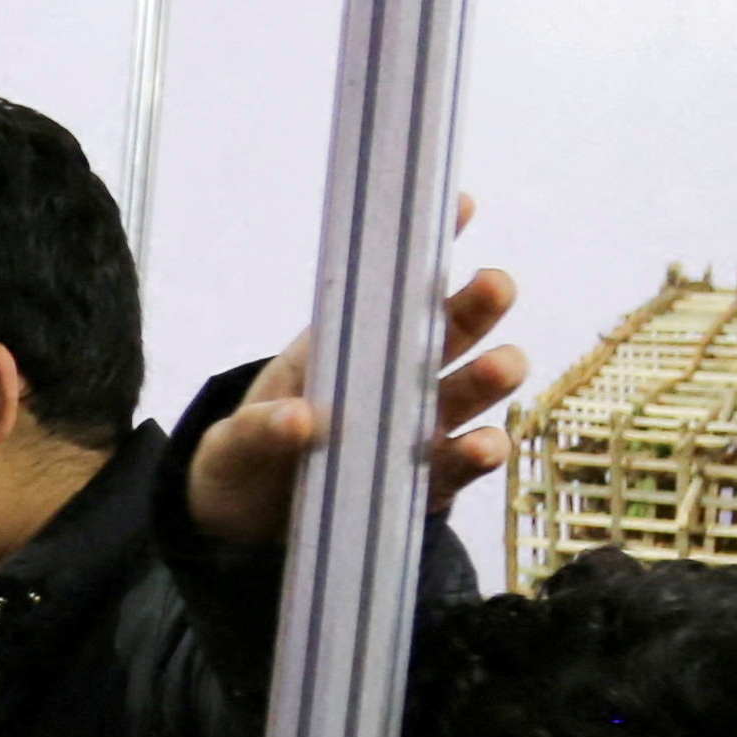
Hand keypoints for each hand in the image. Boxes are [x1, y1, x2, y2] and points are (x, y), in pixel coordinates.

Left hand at [187, 245, 523, 547]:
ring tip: (502, 365)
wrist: (240, 531)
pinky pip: (457, 466)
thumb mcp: (233, 441)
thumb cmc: (244, 460)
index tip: (460, 205)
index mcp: (346, 348)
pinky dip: (474, 454)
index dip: (430, 247)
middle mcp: (392, 382)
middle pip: (447, 335)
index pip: (393, 291)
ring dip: (488, 377)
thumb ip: (258, 428)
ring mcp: (415, 430)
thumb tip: (299, 419)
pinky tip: (484, 445)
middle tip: (493, 285)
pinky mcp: (423, 485)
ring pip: (467, 394)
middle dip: (474, 308)